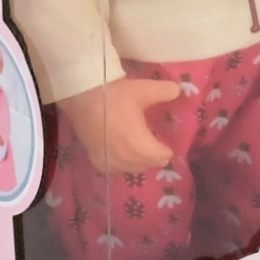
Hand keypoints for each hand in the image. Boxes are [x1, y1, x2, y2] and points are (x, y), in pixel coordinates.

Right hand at [59, 78, 181, 173]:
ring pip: (131, 169)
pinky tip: (122, 156)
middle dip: (154, 157)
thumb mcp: (144, 89)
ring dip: (139, 162)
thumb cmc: (114, 95)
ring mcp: (108, 160)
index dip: (167, 150)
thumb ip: (166, 91)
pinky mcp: (95, 159)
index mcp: (140, 144)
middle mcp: (125, 157)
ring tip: (142, 151)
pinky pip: (114, 170)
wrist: (81, 97)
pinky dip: (121, 165)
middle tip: (157, 147)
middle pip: (147, 164)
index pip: (161, 157)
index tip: (168, 144)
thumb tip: (178, 91)